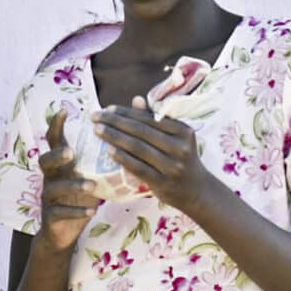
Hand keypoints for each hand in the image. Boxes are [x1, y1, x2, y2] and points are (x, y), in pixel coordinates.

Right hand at [35, 110, 101, 250]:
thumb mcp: (92, 173)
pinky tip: (91, 211)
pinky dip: (76, 211)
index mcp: (61, 164)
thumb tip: (128, 123)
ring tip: (92, 185)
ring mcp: (49, 197)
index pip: (54, 140)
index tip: (63, 111)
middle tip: (71, 153)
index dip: (55, 125)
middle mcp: (51, 177)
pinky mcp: (51, 217)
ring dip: (72, 185)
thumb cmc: (82, 196)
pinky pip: (59, 212)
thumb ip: (104, 151)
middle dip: (56, 155)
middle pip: (45, 161)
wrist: (64, 232)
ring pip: (54, 187)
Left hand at [95, 100, 215, 214]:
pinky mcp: (162, 182)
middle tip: (94, 117)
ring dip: (114, 137)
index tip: (106, 109)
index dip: (126, 112)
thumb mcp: (174, 138)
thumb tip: (136, 99)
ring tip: (97, 131)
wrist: (196, 191)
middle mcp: (179, 147)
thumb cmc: (180, 160)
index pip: (149, 118)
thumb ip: (155, 120)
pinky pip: (138, 167)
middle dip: (115, 122)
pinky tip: (109, 150)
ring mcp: (171, 166)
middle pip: (141, 131)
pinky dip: (123, 158)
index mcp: (183, 131)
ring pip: (138, 148)